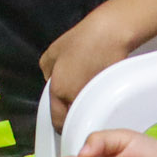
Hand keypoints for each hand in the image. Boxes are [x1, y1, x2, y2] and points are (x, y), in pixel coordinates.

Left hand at [38, 16, 131, 130]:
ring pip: (87, 113)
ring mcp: (94, 99)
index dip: (58, 122)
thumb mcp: (52, 53)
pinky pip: (99, 105)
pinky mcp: (109, 94)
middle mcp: (76, 99)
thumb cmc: (83, 40)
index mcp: (59, 91)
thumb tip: (50, 80)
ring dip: (85, 109)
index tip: (60, 118)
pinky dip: (97, 101)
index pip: (57, 120)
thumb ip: (46, 72)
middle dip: (72, 115)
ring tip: (85, 92)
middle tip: (72, 102)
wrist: (109, 34)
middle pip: (73, 120)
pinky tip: (97, 86)